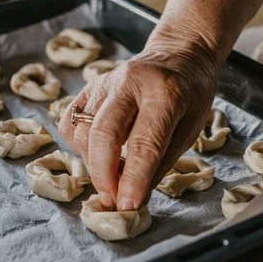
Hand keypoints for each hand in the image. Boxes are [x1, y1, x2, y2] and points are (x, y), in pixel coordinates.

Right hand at [58, 29, 217, 210]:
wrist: (179, 55)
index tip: (129, 206)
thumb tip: (135, 199)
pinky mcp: (89, 86)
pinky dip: (80, 145)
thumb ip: (161, 163)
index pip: (145, 142)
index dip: (134, 179)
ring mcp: (105, 81)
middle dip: (103, 174)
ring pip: (83, 129)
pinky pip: (72, 121)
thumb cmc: (191, 95)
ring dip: (93, 162)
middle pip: (103, 132)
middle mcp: (130, 82)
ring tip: (114, 175)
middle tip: (113, 200)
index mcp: (166, 92)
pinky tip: (101, 152)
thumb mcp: (190, 128)